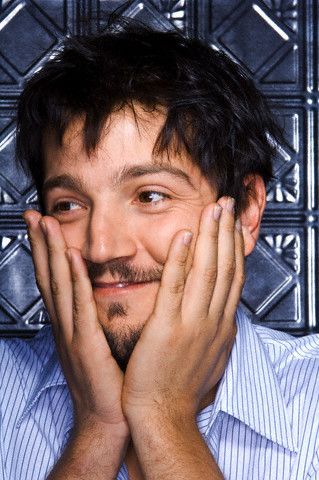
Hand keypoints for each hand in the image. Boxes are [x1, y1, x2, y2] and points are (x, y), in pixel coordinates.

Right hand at [23, 210, 128, 437]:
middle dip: (41, 243)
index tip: (44, 226)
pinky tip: (72, 259)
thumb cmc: (107, 384)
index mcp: (70, 324)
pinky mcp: (87, 344)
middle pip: (50, 276)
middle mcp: (66, 325)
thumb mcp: (96, 345)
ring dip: (53, 253)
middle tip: (34, 215)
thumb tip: (100, 297)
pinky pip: (80, 306)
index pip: (55, 281)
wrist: (107, 419)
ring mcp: (73, 333)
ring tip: (46, 224)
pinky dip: (75, 281)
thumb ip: (94, 320)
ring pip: (60, 285)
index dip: (46, 252)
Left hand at [122, 197, 243, 422]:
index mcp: (220, 327)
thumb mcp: (211, 357)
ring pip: (207, 271)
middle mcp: (211, 321)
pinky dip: (181, 259)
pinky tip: (184, 237)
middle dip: (226, 232)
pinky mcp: (167, 328)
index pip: (233, 278)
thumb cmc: (181, 389)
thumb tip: (221, 312)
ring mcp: (191, 323)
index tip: (232, 226)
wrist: (163, 416)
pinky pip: (176, 286)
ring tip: (211, 210)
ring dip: (210, 237)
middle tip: (225, 204)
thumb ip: (216, 330)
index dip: (234, 248)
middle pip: (225, 267)